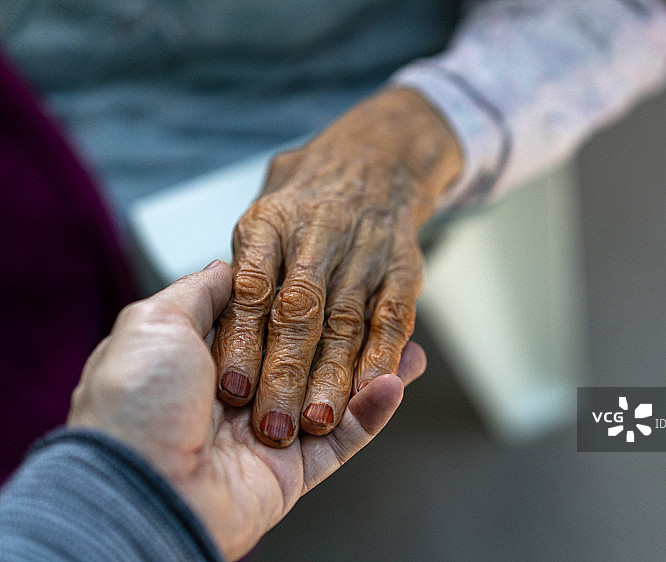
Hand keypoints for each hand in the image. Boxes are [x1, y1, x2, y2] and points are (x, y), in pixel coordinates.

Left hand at [68, 261, 426, 559]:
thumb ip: (200, 295)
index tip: (339, 283)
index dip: (307, 306)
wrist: (135, 489)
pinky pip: (343, 441)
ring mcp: (269, 435)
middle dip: (350, 338)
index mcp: (207, 361)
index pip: (272, 324)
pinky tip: (396, 381)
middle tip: (383, 314)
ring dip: (373, 372)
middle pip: (311, 360)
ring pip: (334, 398)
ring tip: (411, 350)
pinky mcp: (291, 472)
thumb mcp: (156, 323)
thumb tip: (224, 269)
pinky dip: (373, 412)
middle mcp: (241, 397)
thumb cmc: (136, 403)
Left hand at [212, 88, 460, 445]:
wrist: (381, 150)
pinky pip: (393, 320)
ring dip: (334, 377)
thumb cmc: (304, 194)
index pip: (251, 288)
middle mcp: (316, 236)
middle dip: (287, 372)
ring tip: (318, 419)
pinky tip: (379, 388)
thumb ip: (225, 273)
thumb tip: (212, 315)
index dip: (242, 340)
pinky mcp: (404, 271)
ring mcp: (364, 253)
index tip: (233, 387)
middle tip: (274, 423)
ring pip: (345, 325)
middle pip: (299, 312)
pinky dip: (385, 357)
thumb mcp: (256, 212)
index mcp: (268, 224)